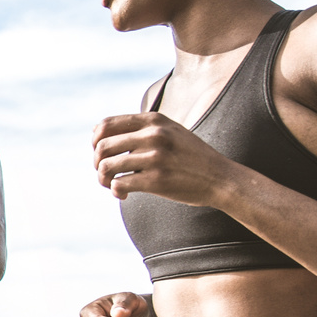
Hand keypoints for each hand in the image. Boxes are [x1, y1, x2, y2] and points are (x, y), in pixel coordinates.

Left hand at [93, 112, 237, 204]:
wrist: (221, 178)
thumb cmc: (191, 157)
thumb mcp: (170, 131)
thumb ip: (141, 128)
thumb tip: (97, 131)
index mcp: (154, 121)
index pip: (106, 125)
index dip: (95, 141)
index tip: (102, 154)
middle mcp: (153, 135)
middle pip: (102, 146)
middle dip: (97, 163)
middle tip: (105, 174)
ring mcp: (155, 157)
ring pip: (106, 166)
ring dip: (103, 179)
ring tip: (112, 185)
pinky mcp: (157, 180)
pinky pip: (119, 184)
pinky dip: (116, 192)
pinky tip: (125, 195)